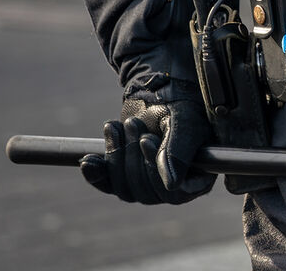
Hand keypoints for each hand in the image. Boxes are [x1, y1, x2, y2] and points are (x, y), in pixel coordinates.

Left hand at [80, 74, 215, 204]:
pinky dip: (96, 173)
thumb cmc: (181, 105)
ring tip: (116, 126)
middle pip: (146, 192)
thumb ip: (177, 152)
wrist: (159, 93)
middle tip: (132, 122)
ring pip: (125, 189)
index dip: (155, 170)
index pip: (174, 192)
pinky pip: (108, 184)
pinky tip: (88, 160)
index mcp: (198, 177)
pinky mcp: (125, 176)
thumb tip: (171, 185)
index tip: (146, 140)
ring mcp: (148, 184)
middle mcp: (174, 186)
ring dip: (117, 156)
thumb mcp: (183, 124)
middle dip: (134, 155)